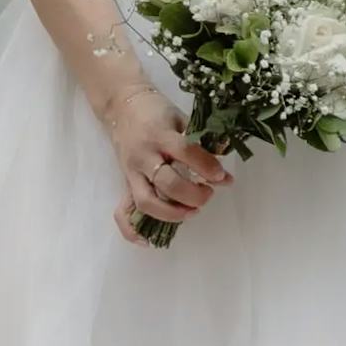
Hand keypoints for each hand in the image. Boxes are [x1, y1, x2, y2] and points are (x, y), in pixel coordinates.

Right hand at [96, 69, 226, 240]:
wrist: (120, 105)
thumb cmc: (156, 111)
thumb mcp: (181, 118)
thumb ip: (201, 143)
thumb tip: (225, 171)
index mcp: (160, 134)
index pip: (184, 152)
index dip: (206, 167)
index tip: (222, 176)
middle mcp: (144, 155)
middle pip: (167, 183)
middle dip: (192, 194)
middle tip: (208, 193)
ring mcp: (132, 171)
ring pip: (147, 201)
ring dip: (172, 213)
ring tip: (191, 211)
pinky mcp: (125, 182)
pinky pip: (123, 211)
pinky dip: (133, 230)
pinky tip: (149, 240)